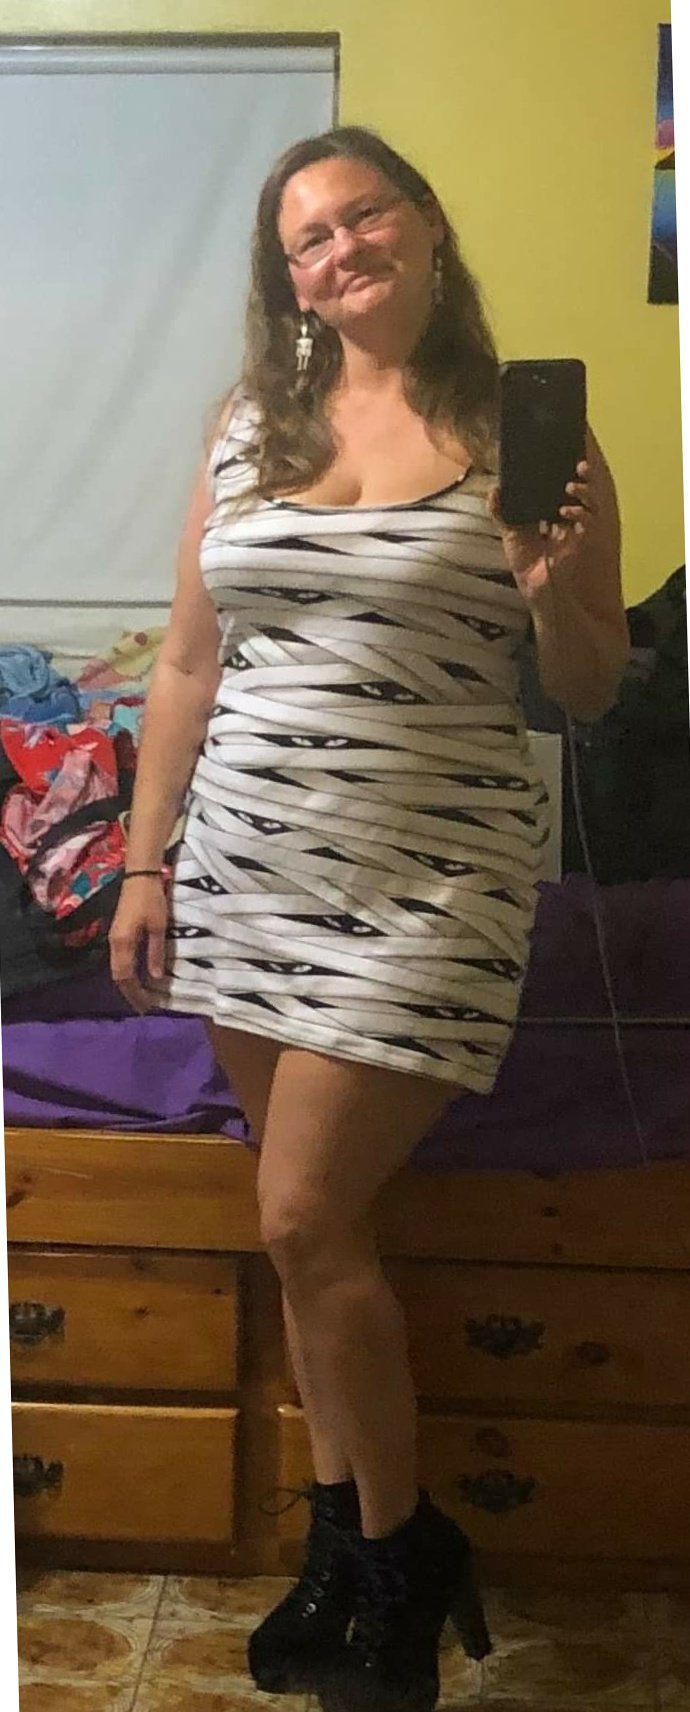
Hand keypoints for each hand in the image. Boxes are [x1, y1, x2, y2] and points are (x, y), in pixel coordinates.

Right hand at [109, 875, 168, 1012]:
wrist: (139, 876)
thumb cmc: (151, 899)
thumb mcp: (158, 927)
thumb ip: (155, 952)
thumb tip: (156, 978)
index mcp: (123, 944)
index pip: (126, 977)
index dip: (135, 994)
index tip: (146, 1007)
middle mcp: (114, 944)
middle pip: (119, 976)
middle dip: (131, 993)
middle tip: (144, 1007)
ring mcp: (114, 939)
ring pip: (118, 969)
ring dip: (129, 984)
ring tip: (141, 997)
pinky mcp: (118, 934)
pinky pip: (120, 961)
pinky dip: (128, 973)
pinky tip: (138, 977)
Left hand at [488, 452, 598, 603]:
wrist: (539, 593)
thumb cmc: (528, 567)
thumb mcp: (511, 536)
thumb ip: (502, 512)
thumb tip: (495, 489)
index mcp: (550, 513)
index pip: (558, 486)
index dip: (562, 469)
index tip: (559, 452)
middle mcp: (566, 518)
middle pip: (579, 488)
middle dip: (582, 472)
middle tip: (577, 460)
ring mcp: (576, 529)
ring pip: (590, 501)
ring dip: (585, 489)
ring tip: (573, 481)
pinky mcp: (581, 542)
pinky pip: (589, 522)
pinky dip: (580, 513)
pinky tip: (567, 510)